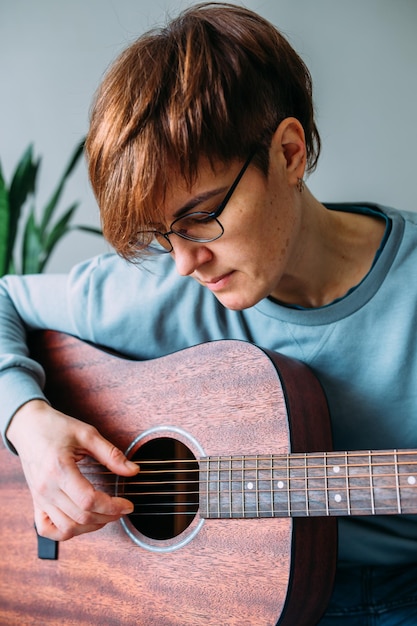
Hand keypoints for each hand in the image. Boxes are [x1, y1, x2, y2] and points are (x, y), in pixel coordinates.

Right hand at [6, 399, 138, 540]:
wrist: (28, 427)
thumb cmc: (55, 427)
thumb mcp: (87, 434)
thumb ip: (111, 454)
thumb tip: (133, 470)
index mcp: (59, 469)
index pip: (88, 500)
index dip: (112, 506)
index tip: (127, 504)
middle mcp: (46, 488)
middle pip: (81, 516)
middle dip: (107, 516)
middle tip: (121, 508)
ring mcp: (39, 498)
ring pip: (67, 527)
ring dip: (91, 526)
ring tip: (106, 515)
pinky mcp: (36, 502)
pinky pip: (48, 529)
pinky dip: (66, 532)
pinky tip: (80, 523)